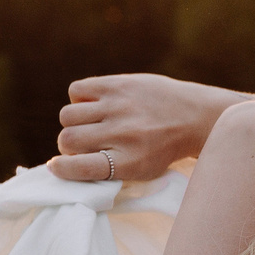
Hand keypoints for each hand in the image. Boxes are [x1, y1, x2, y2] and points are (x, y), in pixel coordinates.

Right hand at [48, 74, 250, 182]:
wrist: (197, 117)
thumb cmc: (162, 148)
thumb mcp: (141, 169)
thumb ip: (105, 170)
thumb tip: (59, 166)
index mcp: (130, 162)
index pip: (79, 168)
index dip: (62, 169)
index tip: (58, 167)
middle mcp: (124, 134)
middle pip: (67, 139)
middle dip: (70, 145)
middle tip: (86, 143)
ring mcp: (120, 106)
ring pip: (68, 116)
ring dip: (74, 123)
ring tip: (92, 123)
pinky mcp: (119, 84)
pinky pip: (76, 90)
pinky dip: (81, 98)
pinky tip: (98, 105)